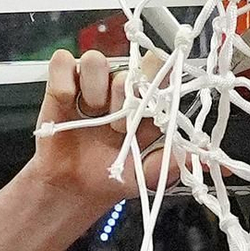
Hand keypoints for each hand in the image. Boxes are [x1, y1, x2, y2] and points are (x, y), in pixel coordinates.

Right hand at [28, 48, 174, 213]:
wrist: (73, 190)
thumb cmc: (111, 177)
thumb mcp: (146, 176)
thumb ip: (168, 164)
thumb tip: (189, 155)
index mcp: (145, 106)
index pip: (158, 75)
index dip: (159, 76)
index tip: (156, 90)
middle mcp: (120, 90)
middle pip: (127, 69)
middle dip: (124, 98)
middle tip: (118, 128)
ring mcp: (91, 85)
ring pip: (95, 60)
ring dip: (94, 89)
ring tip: (92, 114)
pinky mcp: (61, 84)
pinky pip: (63, 63)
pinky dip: (65, 84)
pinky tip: (68, 104)